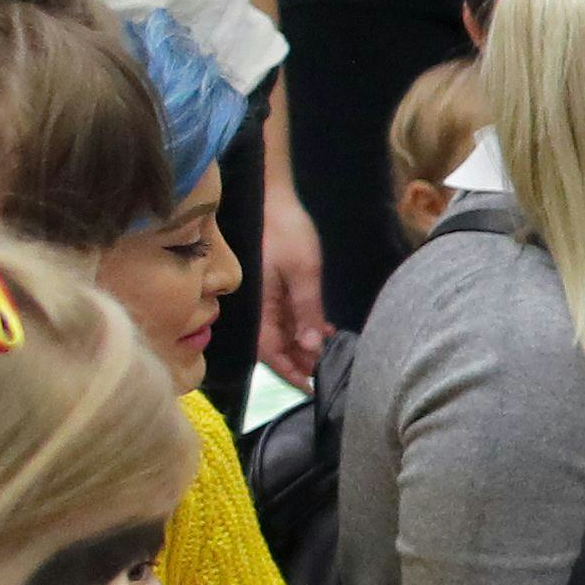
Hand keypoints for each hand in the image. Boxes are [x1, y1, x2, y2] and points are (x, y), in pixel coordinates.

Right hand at [259, 172, 327, 385]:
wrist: (272, 197)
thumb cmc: (286, 230)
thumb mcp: (303, 271)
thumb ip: (307, 310)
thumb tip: (311, 347)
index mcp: (259, 305)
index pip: (269, 350)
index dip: (289, 371)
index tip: (310, 388)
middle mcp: (256, 305)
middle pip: (274, 345)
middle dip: (299, 361)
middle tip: (325, 372)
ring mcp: (263, 295)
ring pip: (281, 332)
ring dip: (303, 344)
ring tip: (328, 352)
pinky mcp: (271, 286)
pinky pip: (283, 315)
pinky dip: (302, 325)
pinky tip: (324, 329)